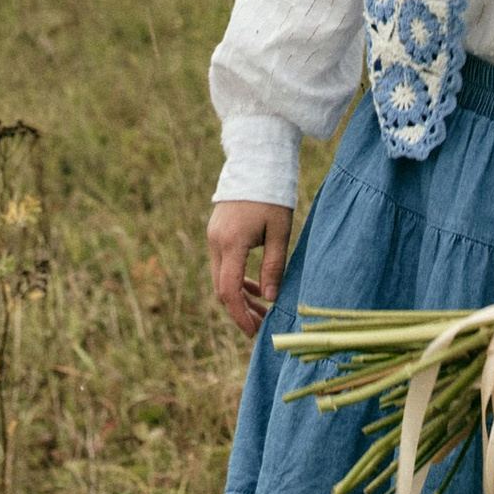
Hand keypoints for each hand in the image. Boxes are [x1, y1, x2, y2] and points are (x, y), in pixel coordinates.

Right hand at [208, 198, 291, 338]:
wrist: (256, 162)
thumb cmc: (273, 196)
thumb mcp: (280, 232)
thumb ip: (274, 266)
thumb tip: (272, 299)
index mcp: (232, 242)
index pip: (229, 290)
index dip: (240, 315)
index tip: (254, 331)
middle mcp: (216, 242)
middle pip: (222, 288)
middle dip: (241, 310)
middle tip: (262, 325)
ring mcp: (213, 237)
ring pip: (221, 278)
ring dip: (240, 296)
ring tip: (264, 310)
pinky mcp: (217, 233)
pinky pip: (223, 265)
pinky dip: (237, 279)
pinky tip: (257, 288)